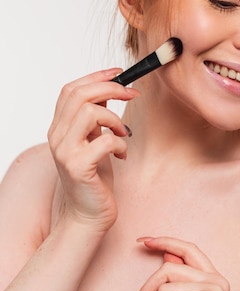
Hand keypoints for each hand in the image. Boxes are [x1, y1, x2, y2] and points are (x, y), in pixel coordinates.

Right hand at [47, 69, 138, 230]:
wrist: (88, 216)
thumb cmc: (94, 179)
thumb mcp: (93, 141)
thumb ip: (94, 119)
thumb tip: (110, 90)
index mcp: (59, 128)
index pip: (70, 90)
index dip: (96, 76)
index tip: (120, 73)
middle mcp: (56, 137)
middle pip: (79, 95)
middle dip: (111, 89)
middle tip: (132, 94)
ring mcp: (65, 152)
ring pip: (90, 112)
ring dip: (116, 119)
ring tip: (123, 134)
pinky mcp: (79, 167)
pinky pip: (105, 140)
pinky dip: (120, 144)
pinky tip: (122, 155)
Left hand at [129, 237, 238, 290]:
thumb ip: (177, 282)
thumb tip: (166, 257)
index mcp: (212, 278)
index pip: (188, 249)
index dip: (165, 241)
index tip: (143, 241)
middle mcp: (216, 279)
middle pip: (169, 266)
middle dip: (147, 288)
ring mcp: (213, 288)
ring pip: (165, 284)